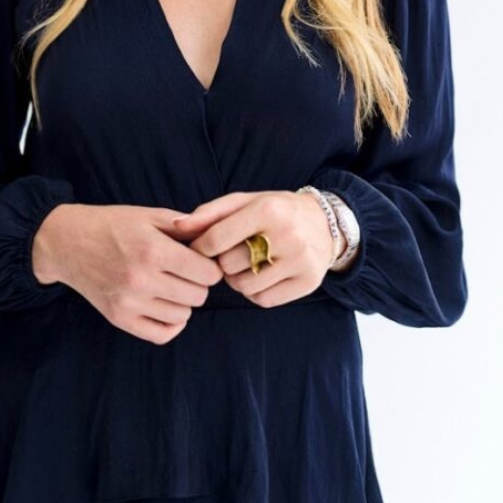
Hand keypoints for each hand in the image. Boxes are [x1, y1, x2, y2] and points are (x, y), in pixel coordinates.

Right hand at [32, 203, 224, 345]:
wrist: (67, 243)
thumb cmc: (112, 225)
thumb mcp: (149, 215)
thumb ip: (186, 226)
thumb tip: (217, 236)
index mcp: (152, 250)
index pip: (207, 273)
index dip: (210, 265)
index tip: (201, 259)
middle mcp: (142, 279)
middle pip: (198, 295)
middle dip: (198, 282)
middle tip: (185, 271)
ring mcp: (129, 303)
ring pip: (183, 315)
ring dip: (183, 301)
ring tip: (171, 284)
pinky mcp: (119, 319)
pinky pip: (162, 334)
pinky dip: (171, 323)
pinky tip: (165, 305)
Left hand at [169, 191, 337, 309]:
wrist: (326, 223)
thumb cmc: (275, 211)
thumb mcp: (245, 202)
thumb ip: (209, 213)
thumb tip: (177, 227)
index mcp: (267, 210)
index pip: (216, 239)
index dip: (200, 248)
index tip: (200, 249)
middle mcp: (287, 236)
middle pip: (228, 266)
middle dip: (222, 263)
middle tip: (230, 255)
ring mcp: (300, 261)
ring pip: (244, 287)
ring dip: (237, 280)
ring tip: (246, 265)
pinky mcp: (307, 282)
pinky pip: (264, 300)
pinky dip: (255, 293)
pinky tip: (262, 276)